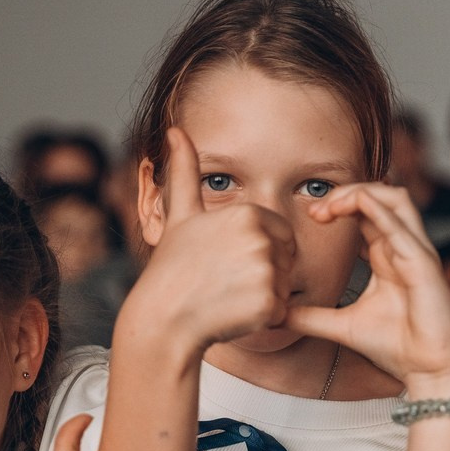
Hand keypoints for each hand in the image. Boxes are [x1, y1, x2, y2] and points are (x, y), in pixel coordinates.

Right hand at [119, 127, 294, 353]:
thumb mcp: (180, 215)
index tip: (228, 260)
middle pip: (286, 258)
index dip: (258, 249)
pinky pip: (282, 310)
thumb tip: (175, 131)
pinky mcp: (270, 305)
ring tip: (228, 296)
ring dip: (264, 294)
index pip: (280, 233)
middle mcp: (261, 239)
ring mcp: (267, 273)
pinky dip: (262, 317)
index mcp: (248, 213)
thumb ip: (185, 171)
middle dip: (264, 272)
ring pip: (285, 284)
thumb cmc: (172, 267)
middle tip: (226, 280)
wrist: (163, 319)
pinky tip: (233, 313)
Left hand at [286, 183, 449, 395]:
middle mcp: (403, 248)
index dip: (337, 206)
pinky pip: (401, 226)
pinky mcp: (423, 264)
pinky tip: (353, 208)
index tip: (311, 219)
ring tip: (333, 206)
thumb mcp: (342, 327)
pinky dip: (377, 210)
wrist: (430, 371)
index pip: (365, 213)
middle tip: (316, 211)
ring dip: (361, 193)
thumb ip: (312, 318)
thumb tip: (277, 315)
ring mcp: (416, 252)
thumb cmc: (399, 347)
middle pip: (380, 196)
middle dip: (345, 194)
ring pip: (395, 199)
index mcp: (387, 256)